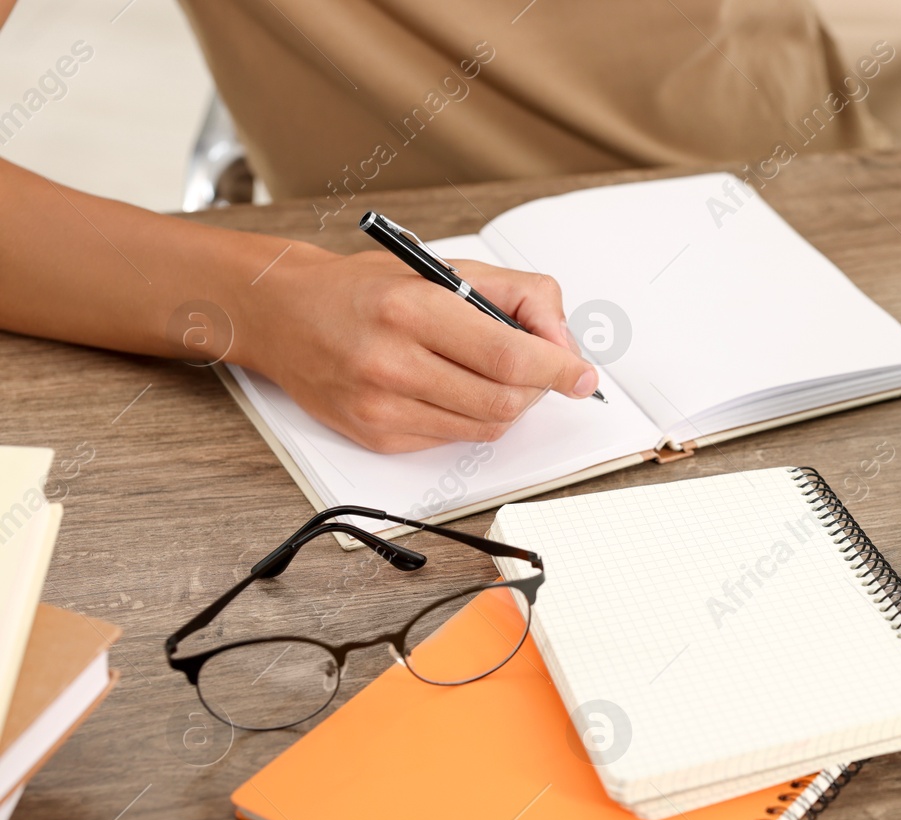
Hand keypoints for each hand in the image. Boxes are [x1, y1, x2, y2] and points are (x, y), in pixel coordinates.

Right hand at [234, 249, 597, 452]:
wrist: (285, 313)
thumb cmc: (367, 289)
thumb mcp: (445, 268)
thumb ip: (518, 296)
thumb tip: (562, 344)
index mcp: (412, 308)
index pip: (509, 356)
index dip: (558, 370)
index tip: (583, 376)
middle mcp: (391, 361)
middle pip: (503, 400)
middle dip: (536, 388)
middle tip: (538, 369)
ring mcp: (380, 405)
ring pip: (484, 427)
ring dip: (508, 406)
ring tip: (495, 375)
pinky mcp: (375, 435)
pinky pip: (453, 439)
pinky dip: (471, 418)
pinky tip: (452, 389)